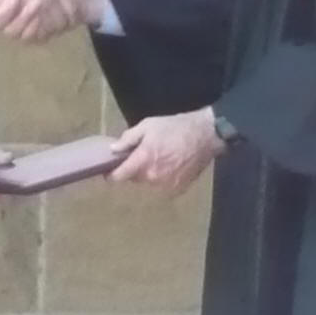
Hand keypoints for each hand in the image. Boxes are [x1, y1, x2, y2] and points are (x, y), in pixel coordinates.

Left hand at [110, 109, 225, 194]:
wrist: (205, 136)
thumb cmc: (175, 127)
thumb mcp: (148, 125)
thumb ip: (128, 139)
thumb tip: (113, 150)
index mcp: (142, 161)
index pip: (118, 177)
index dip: (111, 174)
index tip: (110, 170)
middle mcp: (152, 178)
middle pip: (134, 179)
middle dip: (135, 169)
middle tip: (143, 155)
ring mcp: (166, 186)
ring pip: (149, 183)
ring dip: (150, 174)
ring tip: (161, 159)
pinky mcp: (178, 189)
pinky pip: (163, 187)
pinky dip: (163, 179)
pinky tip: (171, 166)